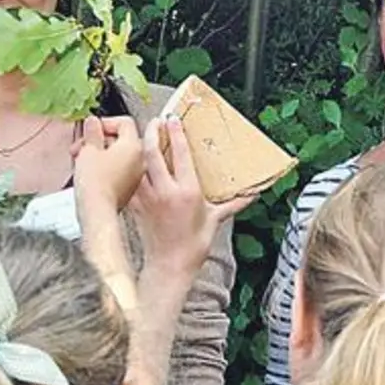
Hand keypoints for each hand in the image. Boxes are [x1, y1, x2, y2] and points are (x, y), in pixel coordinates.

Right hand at [73, 116, 143, 220]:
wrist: (97, 212)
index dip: (105, 122)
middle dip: (99, 140)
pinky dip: (107, 166)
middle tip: (82, 145)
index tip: (91, 128)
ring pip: (120, 155)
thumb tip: (93, 122)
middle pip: (122, 139)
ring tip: (83, 159)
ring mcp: (137, 175)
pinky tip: (91, 172)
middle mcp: (140, 160)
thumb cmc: (95, 183)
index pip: (124, 123)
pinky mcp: (130, 188)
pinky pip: (120, 170)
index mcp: (134, 146)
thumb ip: (92, 131)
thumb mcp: (88, 150)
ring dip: (101, 153)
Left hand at [129, 116, 254, 275]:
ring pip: (139, 164)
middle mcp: (166, 191)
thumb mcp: (215, 220)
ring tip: (144, 136)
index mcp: (188, 191)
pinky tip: (133, 162)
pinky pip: (132, 181)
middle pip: (153, 152)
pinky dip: (132, 169)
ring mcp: (148, 198)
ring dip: (140, 148)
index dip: (176, 133)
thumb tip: (252, 194)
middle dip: (153, 132)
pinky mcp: (136, 206)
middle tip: (155, 121)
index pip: (180, 154)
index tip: (173, 118)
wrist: (170, 266)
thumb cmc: (194, 245)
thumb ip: (233, 203)